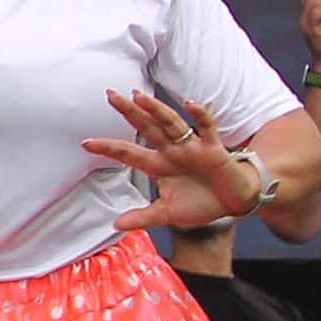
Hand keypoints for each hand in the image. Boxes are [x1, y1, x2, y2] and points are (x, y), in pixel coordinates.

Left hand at [83, 89, 252, 224]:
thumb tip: (116, 225)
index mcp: (159, 165)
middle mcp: (172, 151)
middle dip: (129, 112)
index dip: (109, 148)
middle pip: (147, 128)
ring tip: (139, 96)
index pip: (129, 153)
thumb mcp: (168, 213)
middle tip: (110, 94)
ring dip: (156, 110)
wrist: (234, 201)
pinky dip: (199, 116)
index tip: (86, 143)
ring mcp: (192, 147)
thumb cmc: (202, 203)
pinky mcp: (213, 148)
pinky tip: (189, 104)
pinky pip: (206, 128)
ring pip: (171, 124)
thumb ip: (143, 217)